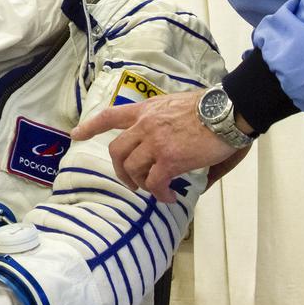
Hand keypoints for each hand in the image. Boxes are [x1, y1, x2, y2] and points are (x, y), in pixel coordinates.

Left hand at [71, 91, 236, 201]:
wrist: (227, 110)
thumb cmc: (209, 108)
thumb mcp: (176, 105)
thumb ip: (165, 123)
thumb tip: (171, 149)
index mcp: (146, 110)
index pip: (110, 116)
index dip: (91, 126)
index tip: (76, 135)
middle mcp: (145, 125)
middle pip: (117, 151)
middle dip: (120, 170)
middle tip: (132, 182)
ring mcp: (155, 142)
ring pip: (133, 169)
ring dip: (142, 184)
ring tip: (155, 191)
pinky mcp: (170, 159)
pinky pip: (155, 182)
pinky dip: (160, 194)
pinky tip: (169, 198)